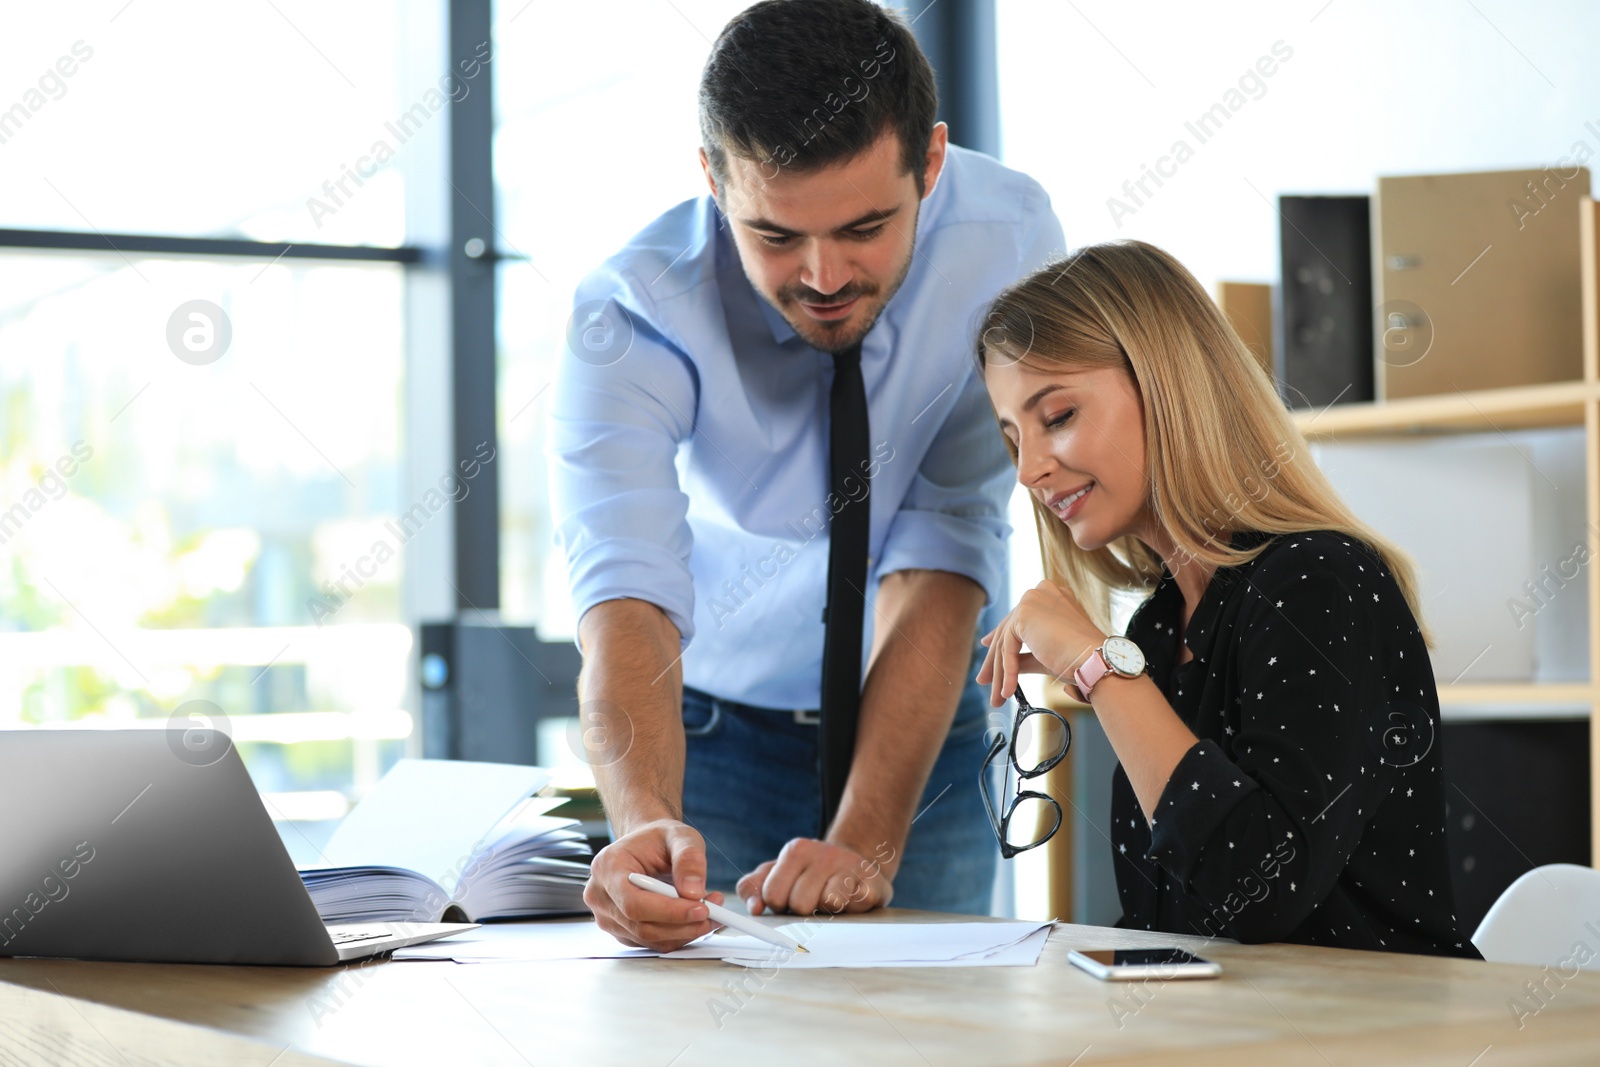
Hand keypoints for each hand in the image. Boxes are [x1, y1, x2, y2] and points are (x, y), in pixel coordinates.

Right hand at [584, 818, 725, 951]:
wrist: (647, 846)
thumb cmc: (659, 839)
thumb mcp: (680, 835)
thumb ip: (689, 859)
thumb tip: (693, 892)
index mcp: (607, 867)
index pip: (634, 903)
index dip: (669, 912)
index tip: (702, 909)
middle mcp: (600, 895)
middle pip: (641, 926)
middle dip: (683, 925)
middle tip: (716, 914)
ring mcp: (607, 917)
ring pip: (649, 938)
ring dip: (685, 932)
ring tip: (712, 912)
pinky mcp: (621, 930)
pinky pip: (651, 943)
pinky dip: (678, 936)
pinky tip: (695, 920)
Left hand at [736, 837, 892, 915]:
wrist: (856, 864)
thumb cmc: (810, 875)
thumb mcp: (777, 874)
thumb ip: (754, 888)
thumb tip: (754, 908)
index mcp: (795, 850)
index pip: (772, 894)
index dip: (779, 905)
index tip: (789, 898)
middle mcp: (823, 853)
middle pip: (800, 904)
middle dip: (804, 910)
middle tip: (814, 899)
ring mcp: (851, 866)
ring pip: (829, 904)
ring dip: (829, 911)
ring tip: (832, 899)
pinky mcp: (874, 882)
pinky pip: (857, 905)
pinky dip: (853, 909)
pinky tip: (852, 900)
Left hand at [977, 580, 1105, 707]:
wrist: (1094, 660)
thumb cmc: (1080, 660)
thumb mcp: (1045, 655)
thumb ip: (1024, 655)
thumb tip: (1004, 665)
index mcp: (1051, 596)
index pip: (1019, 618)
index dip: (1000, 635)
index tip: (986, 645)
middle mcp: (1041, 591)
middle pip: (1009, 629)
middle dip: (995, 660)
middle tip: (983, 680)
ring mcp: (1032, 599)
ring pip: (1007, 640)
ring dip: (1000, 672)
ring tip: (996, 697)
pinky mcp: (1025, 612)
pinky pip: (1009, 647)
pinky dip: (1008, 671)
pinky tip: (1007, 691)